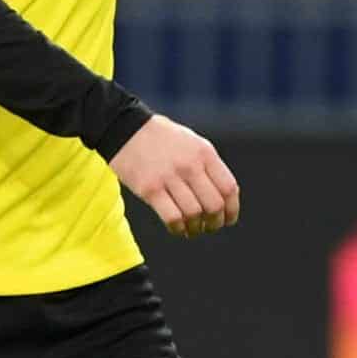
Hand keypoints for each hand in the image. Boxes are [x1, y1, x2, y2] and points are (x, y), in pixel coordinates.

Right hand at [107, 115, 240, 238]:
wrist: (125, 128)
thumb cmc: (162, 138)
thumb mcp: (192, 143)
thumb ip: (208, 166)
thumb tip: (224, 198)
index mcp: (204, 153)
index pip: (229, 188)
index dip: (232, 210)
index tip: (227, 220)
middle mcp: (190, 165)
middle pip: (214, 205)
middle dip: (215, 222)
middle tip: (209, 226)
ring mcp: (169, 177)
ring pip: (194, 214)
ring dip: (196, 228)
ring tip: (192, 228)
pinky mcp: (150, 189)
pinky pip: (172, 218)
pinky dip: (178, 228)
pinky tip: (177, 227)